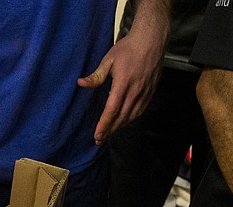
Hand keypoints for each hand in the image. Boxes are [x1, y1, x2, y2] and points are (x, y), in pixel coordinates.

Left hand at [77, 23, 164, 144]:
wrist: (151, 40)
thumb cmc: (128, 48)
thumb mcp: (109, 59)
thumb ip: (96, 76)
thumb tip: (80, 83)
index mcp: (123, 83)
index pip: (112, 110)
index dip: (104, 124)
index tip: (97, 135)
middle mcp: (135, 90)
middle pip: (121, 117)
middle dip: (110, 130)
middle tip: (99, 140)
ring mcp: (145, 92)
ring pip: (131, 116)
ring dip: (120, 127)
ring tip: (109, 133)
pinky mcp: (151, 92)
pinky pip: (140, 110)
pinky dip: (131, 119)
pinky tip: (124, 122)